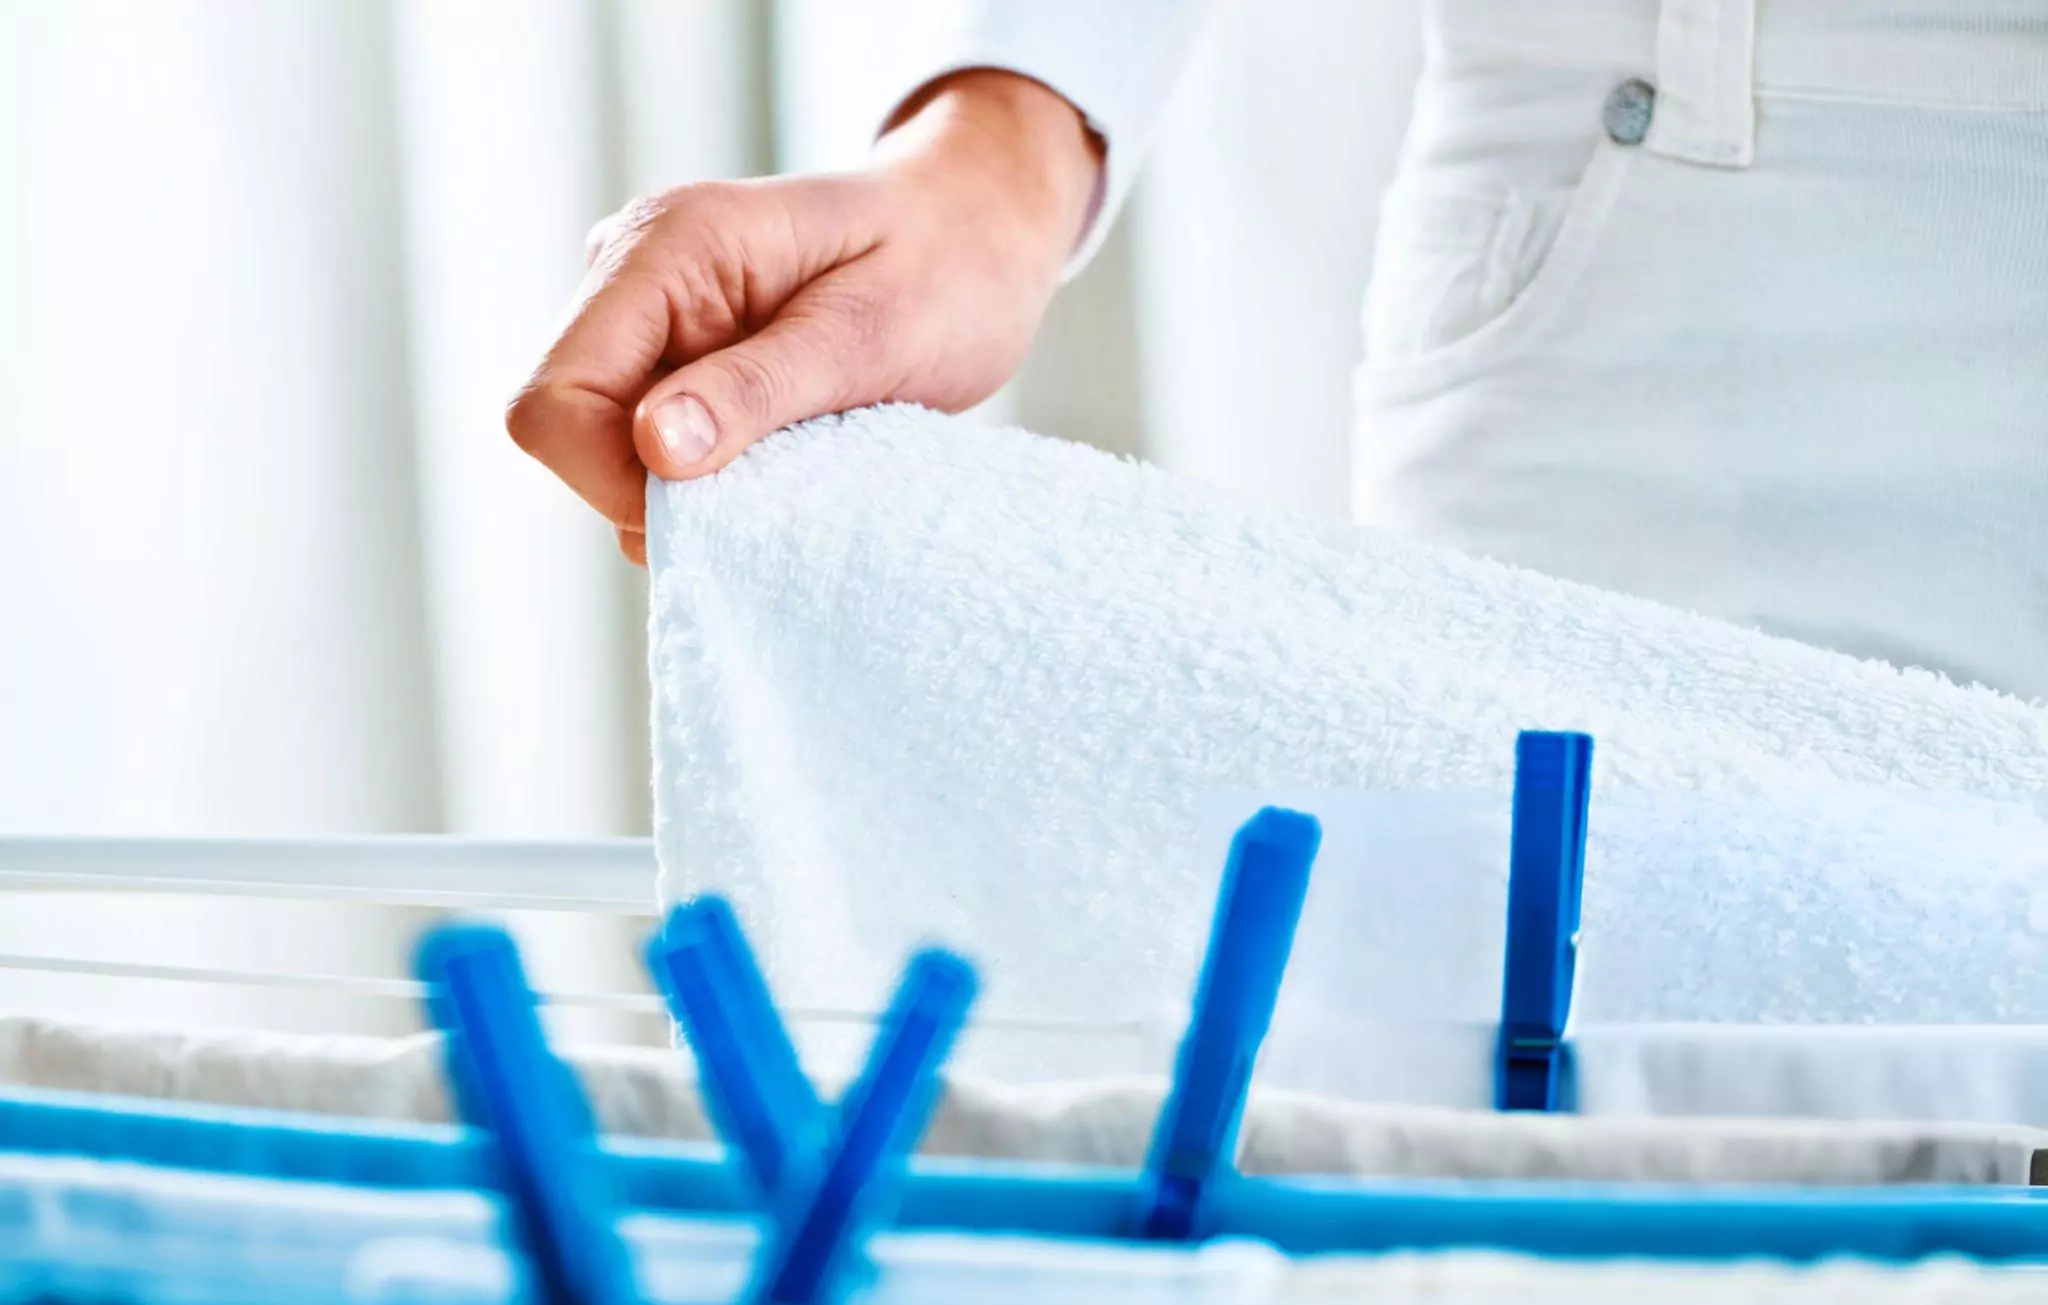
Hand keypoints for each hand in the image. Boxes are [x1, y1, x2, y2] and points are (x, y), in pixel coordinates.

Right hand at [506, 70, 1103, 563]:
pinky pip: (653, 449)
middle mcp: (632, 274)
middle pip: (570, 434)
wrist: (983, 230)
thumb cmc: (948, 267)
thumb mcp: (871, 336)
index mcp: (666, 246)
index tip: (721, 506)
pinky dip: (714, 478)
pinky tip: (789, 452)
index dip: (613, 481)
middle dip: (658, 489)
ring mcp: (648, 318)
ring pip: (609, 454)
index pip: (554, 400)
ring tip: (801, 452)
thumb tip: (652, 450)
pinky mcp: (674, 357)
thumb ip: (760, 389)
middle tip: (779, 485)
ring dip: (695, 488)